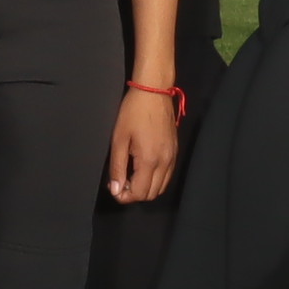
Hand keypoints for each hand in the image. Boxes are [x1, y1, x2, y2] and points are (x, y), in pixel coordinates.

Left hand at [105, 82, 179, 202]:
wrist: (154, 91)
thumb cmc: (133, 112)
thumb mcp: (119, 139)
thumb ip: (117, 167)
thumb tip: (116, 189)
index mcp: (150, 160)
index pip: (139, 193)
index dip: (124, 196)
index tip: (113, 187)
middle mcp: (165, 163)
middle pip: (151, 194)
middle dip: (134, 193)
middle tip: (120, 182)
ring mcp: (172, 157)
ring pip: (161, 187)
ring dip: (145, 187)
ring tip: (130, 175)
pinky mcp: (175, 152)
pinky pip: (167, 176)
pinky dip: (155, 179)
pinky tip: (142, 168)